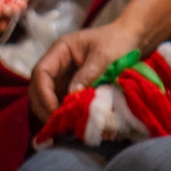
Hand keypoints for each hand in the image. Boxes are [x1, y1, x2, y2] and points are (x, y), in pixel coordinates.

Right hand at [29, 20, 146, 122]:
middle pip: (38, 88)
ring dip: (53, 114)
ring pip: (47, 99)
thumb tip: (72, 95)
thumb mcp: (105, 55)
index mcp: (61, 50)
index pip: (41, 72)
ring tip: (66, 130)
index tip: (55, 112)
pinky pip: (63, 104)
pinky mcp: (74, 90)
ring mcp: (65, 78)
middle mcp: (58, 65)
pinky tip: (74, 126)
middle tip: (58, 127)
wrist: (132, 40)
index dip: (44, 94)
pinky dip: (65, 116)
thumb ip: (89, 73)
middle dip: (44, 108)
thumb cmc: (118, 42)